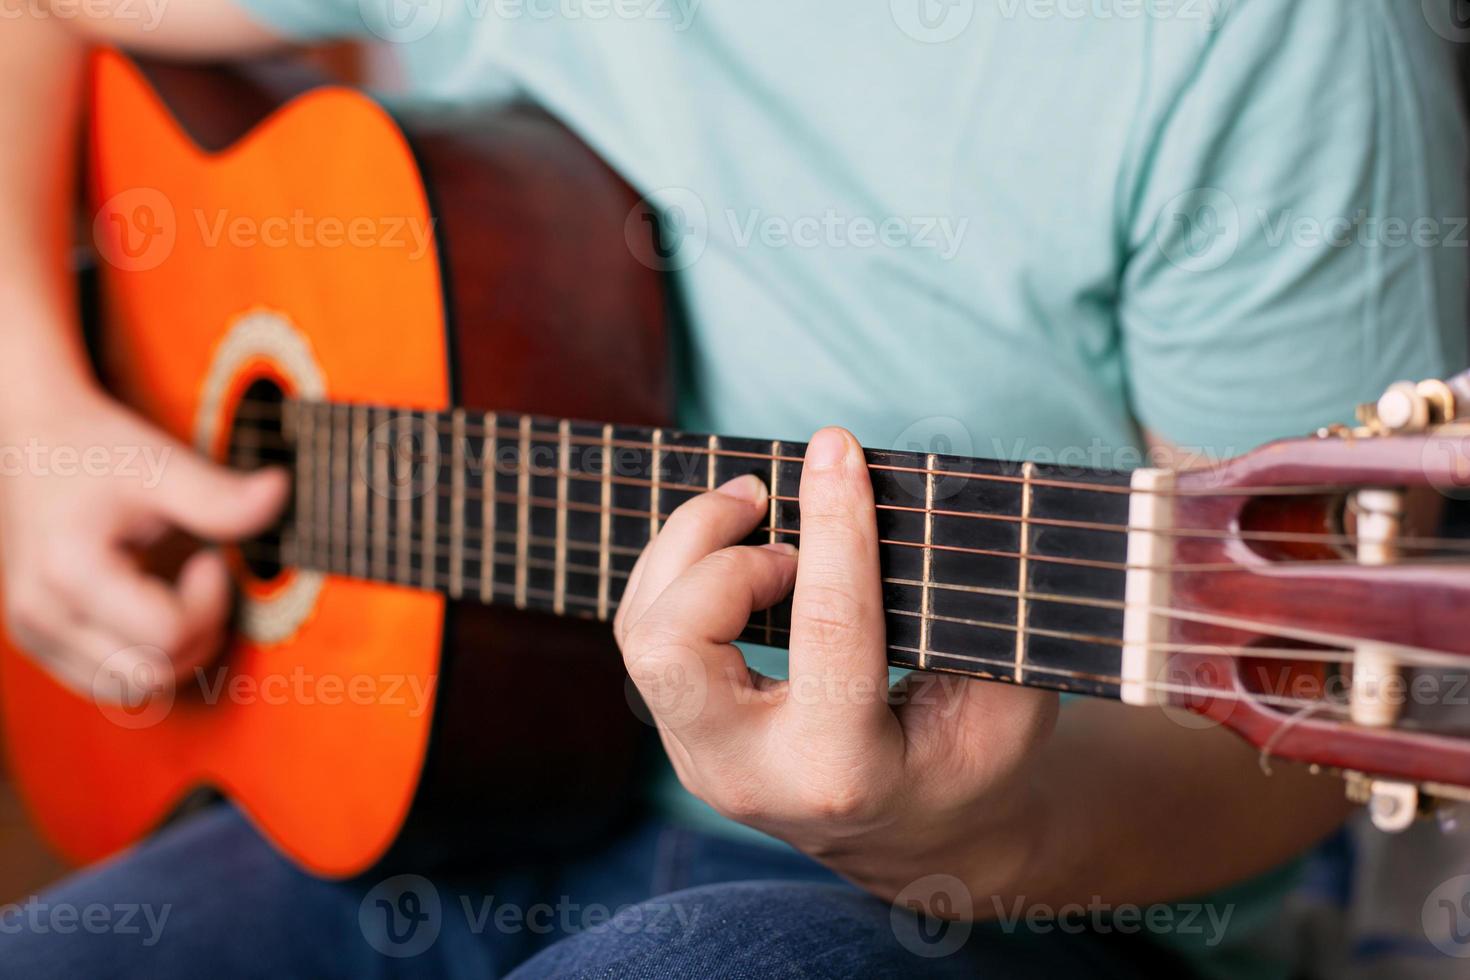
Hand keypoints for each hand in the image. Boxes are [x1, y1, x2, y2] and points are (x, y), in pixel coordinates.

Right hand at [0, 384, 287, 701]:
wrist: (30, 441)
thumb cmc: (96, 450)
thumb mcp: (162, 464)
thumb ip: (219, 494)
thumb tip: (282, 490)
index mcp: (69, 572)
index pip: (168, 635)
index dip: (210, 600)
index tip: (208, 557)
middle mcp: (40, 615)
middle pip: (154, 672)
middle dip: (200, 630)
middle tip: (199, 573)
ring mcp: (34, 635)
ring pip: (134, 688)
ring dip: (176, 650)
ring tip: (174, 590)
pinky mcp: (39, 643)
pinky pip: (110, 682)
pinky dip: (146, 655)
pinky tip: (151, 604)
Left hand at [614, 427, 1059, 906]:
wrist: (920, 839)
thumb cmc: (972, 760)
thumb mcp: (1008, 700)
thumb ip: (972, 615)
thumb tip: (925, 500)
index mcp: (845, 771)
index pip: (829, 628)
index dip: (836, 526)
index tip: (838, 448)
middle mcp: (752, 774)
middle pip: (671, 647)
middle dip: (714, 555)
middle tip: (771, 505)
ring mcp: (703, 761)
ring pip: (643, 634)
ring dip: (686, 548)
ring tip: (752, 503)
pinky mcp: (683, 737)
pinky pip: (645, 636)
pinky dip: (677, 570)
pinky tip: (730, 541)